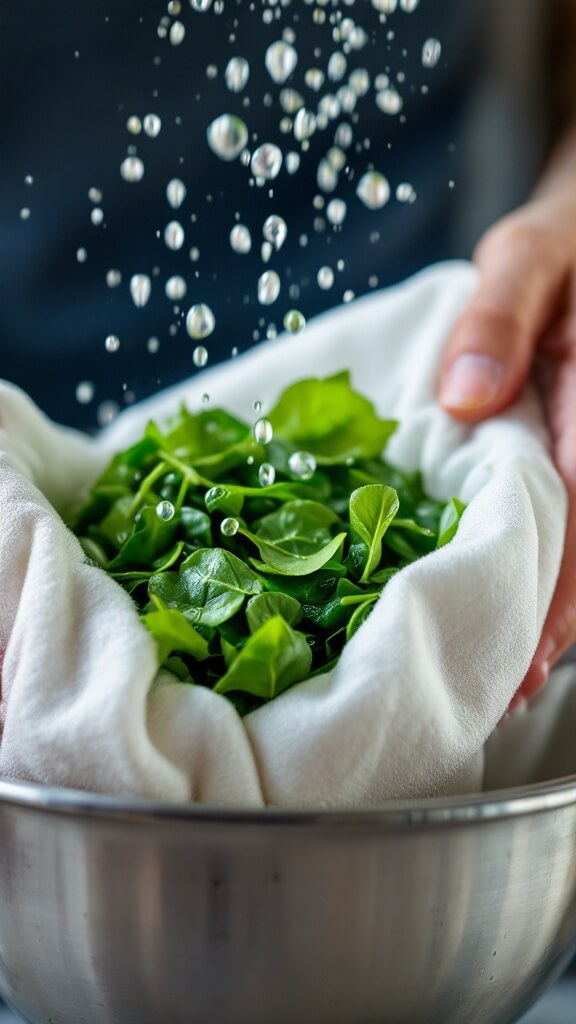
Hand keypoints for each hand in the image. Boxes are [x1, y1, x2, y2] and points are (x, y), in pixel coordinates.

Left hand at [438, 187, 575, 702]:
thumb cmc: (567, 248)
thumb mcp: (527, 259)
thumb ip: (498, 319)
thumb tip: (465, 398)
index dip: (559, 591)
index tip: (529, 655)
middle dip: (553, 626)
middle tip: (503, 696)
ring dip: (556, 616)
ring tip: (508, 680)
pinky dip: (554, 574)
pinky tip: (522, 613)